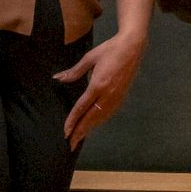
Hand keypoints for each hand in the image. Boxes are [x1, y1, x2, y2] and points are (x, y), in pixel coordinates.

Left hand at [54, 30, 145, 149]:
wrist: (132, 47)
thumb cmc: (109, 49)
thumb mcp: (89, 58)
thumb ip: (74, 71)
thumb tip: (58, 78)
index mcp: (98, 85)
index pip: (82, 107)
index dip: (73, 120)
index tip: (66, 132)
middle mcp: (108, 94)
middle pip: (91, 118)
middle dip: (80, 132)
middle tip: (71, 144)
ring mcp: (116, 97)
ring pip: (101, 118)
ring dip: (90, 129)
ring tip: (80, 137)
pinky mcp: (122, 96)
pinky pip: (108, 113)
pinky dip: (99, 121)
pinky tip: (93, 125)